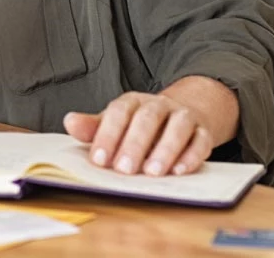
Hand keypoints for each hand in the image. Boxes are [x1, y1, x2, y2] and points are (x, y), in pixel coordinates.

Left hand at [64, 79, 237, 176]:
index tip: (99, 160)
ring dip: (165, 150)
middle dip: (135, 144)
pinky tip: (179, 171)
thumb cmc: (140, 125)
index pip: (118, 113)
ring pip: (177, 128)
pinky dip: (192, 156)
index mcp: (132, 102)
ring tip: (153, 172)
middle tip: (125, 169)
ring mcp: (183, 116)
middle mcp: (159, 105)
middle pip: (147, 119)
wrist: (182, 115)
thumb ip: (93, 127)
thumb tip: (69, 122)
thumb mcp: (114, 124)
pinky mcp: (204, 131)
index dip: (107, 135)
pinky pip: (201, 141)